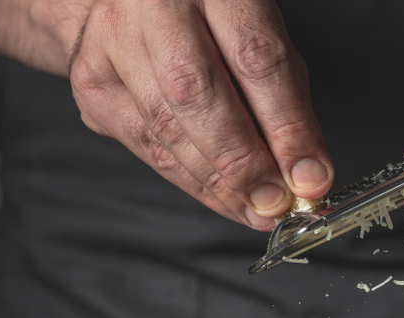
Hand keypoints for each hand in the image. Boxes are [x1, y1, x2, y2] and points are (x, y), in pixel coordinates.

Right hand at [69, 0, 332, 228]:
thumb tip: (305, 174)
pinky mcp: (92, 83)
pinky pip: (146, 146)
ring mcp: (112, 41)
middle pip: (197, 94)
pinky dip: (191, 181)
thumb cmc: (210, 17)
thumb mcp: (261, 36)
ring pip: (165, 129)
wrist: (137, 2)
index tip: (310, 177)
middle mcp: (152, 5)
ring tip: (256, 210)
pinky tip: (222, 198)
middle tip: (275, 203)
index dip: (286, 127)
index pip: (255, 59)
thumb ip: (285, 100)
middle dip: (242, 162)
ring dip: (218, 183)